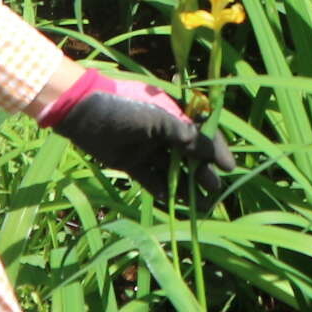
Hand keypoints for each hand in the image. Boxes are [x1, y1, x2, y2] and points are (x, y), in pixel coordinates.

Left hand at [37, 69, 235, 201]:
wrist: (82, 112)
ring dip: (184, 186)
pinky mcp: (131, 163)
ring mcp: (147, 148)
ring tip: (199, 204)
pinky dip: (161, 190)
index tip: (229, 168)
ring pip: (171, 170)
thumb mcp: (160, 120)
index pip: (202, 134)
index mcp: (173, 115)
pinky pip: (151, 179)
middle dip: (203, 173)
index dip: (216, 150)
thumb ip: (188, 138)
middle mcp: (163, 132)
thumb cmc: (124, 107)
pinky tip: (171, 201)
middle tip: (215, 192)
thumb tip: (217, 157)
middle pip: (189, 155)